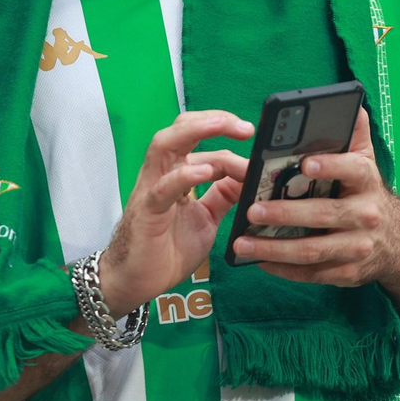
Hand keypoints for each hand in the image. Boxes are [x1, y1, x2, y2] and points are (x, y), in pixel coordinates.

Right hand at [98, 110, 252, 314]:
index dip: (236, 153)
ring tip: (223, 126)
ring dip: (195, 130)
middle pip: (181, 129)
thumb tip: (248, 179)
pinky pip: (163, 187)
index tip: (262, 161)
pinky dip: (184, 175)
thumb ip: (222, 195)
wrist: (138, 279)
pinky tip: (205, 171)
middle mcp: (162, 173)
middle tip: (245, 127)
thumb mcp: (206, 218)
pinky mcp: (147, 211)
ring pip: (165, 144)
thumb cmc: (166, 247)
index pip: (207, 148)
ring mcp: (151, 189)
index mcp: (177, 173)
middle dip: (213, 120)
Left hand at [231, 109, 399, 286]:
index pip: (353, 170)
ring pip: (313, 251)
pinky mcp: (347, 273)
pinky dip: (283, 269)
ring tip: (242, 242)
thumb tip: (348, 101)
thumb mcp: (365, 159)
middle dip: (285, 213)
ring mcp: (357, 247)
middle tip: (251, 210)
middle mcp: (366, 215)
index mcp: (367, 181)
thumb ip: (354, 131)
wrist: (398, 241)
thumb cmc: (366, 192)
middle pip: (324, 215)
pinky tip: (257, 260)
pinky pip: (312, 273)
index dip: (331, 166)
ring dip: (274, 249)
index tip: (305, 164)